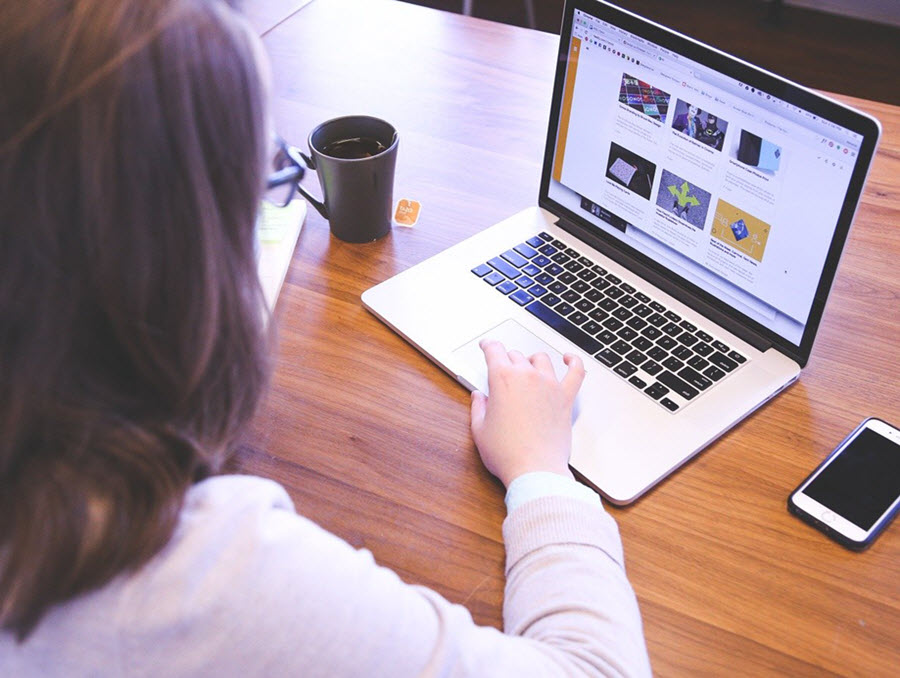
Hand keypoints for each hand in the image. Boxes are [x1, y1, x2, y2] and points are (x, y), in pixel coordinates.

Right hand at [470, 339, 584, 487]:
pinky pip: (576, 372)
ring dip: (532, 360)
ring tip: (528, 367)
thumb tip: (479, 397)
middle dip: (507, 359)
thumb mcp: (480, 430)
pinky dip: (574, 362)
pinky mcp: (566, 398)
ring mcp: (550, 385)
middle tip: (503, 369)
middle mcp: (527, 376)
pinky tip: (569, 359)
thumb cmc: (507, 453)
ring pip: (541, 359)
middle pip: (516, 355)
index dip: (488, 345)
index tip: (487, 346)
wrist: (535, 469)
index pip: (494, 351)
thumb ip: (478, 408)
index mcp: (503, 379)